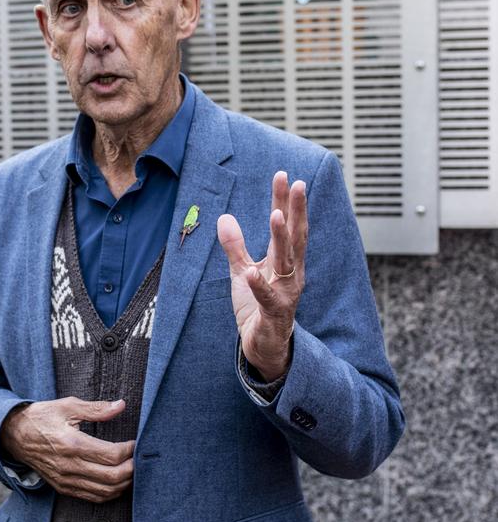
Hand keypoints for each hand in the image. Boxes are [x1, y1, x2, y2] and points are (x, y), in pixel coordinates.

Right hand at [0, 398, 134, 502]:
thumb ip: (96, 408)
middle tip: (139, 458)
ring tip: (132, 470)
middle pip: (112, 477)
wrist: (13, 435)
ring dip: (124, 483)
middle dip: (132, 469)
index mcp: (72, 444)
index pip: (111, 455)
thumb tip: (121, 405)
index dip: (130, 450)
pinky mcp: (63, 488)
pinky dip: (110, 493)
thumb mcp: (67, 406)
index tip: (136, 442)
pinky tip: (118, 482)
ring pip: (105, 491)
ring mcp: (66, 480)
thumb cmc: (41, 417)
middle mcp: (69, 466)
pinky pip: (92, 497)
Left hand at [217, 171, 306, 381]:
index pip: (286, 225)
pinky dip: (259, 285)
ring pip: (286, 262)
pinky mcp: (274, 313)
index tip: (285, 175)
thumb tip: (224, 218)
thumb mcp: (242, 272)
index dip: (285, 201)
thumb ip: (235, 247)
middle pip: (294, 236)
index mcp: (283, 261)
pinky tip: (252, 273)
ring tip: (277, 215)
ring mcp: (285, 293)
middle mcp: (290, 273)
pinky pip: (267, 298)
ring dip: (281, 238)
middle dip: (295, 210)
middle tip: (296, 183)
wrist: (263, 346)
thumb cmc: (256, 308)